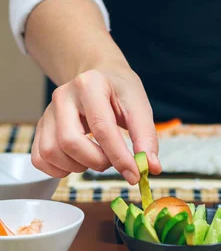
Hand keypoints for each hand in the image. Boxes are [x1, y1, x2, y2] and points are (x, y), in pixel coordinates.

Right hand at [32, 64, 161, 182]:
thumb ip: (146, 136)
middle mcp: (63, 96)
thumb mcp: (139, 105)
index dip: (119, 156)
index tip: (135, 174)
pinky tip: (78, 161)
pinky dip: (59, 169)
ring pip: (52, 152)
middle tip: (112, 160)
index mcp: (89, 84)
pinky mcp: (41, 126)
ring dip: (78, 166)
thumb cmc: (119, 90)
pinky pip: (40, 158)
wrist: (99, 76)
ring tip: (96, 157)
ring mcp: (48, 111)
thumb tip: (151, 167)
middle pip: (70, 142)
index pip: (102, 127)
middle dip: (96, 161)